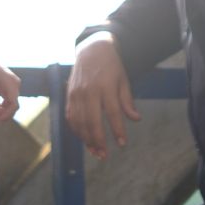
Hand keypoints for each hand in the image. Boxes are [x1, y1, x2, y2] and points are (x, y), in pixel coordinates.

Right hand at [65, 32, 140, 158]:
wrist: (92, 48)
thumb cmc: (111, 66)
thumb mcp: (123, 80)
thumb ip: (127, 101)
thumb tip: (136, 119)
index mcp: (106, 85)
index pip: (113, 112)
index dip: (117, 130)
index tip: (122, 144)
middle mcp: (89, 90)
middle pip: (92, 121)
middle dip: (98, 141)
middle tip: (104, 155)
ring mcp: (77, 93)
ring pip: (79, 122)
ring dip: (86, 139)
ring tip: (95, 151)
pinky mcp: (69, 94)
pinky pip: (70, 117)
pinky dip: (76, 130)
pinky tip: (83, 139)